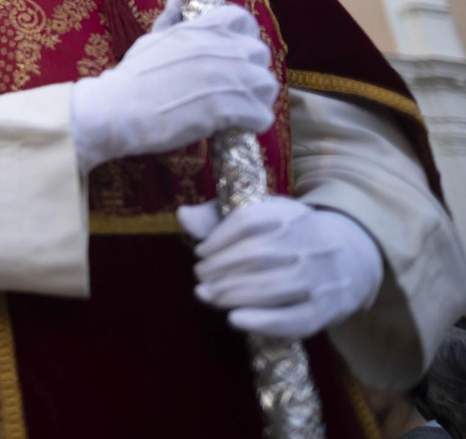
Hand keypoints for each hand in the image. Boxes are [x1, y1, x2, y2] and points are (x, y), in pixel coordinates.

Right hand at [71, 0, 277, 171]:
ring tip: (239, 109)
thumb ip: (170, 21)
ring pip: (267, 85)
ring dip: (257, 97)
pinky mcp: (230, 109)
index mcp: (201, 29)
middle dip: (251, 69)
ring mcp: (228, 78)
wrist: (117, 109)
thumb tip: (176, 0)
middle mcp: (220, 49)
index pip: (243, 19)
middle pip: (260, 54)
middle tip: (234, 86)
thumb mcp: (150, 41)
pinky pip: (262, 116)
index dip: (243, 36)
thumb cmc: (130, 76)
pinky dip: (253, 123)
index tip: (233, 52)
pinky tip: (236, 127)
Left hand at [178, 196, 382, 338]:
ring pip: (272, 287)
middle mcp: (308, 243)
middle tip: (200, 277)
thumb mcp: (261, 214)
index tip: (200, 252)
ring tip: (207, 295)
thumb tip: (183, 217)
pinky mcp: (327, 309)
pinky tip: (234, 319)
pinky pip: (295, 319)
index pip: (248, 222)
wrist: (352, 254)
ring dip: (232, 293)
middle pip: (256, 255)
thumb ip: (218, 217)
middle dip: (219, 269)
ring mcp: (320, 278)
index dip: (217, 238)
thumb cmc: (290, 234)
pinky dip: (262, 322)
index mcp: (289, 214)